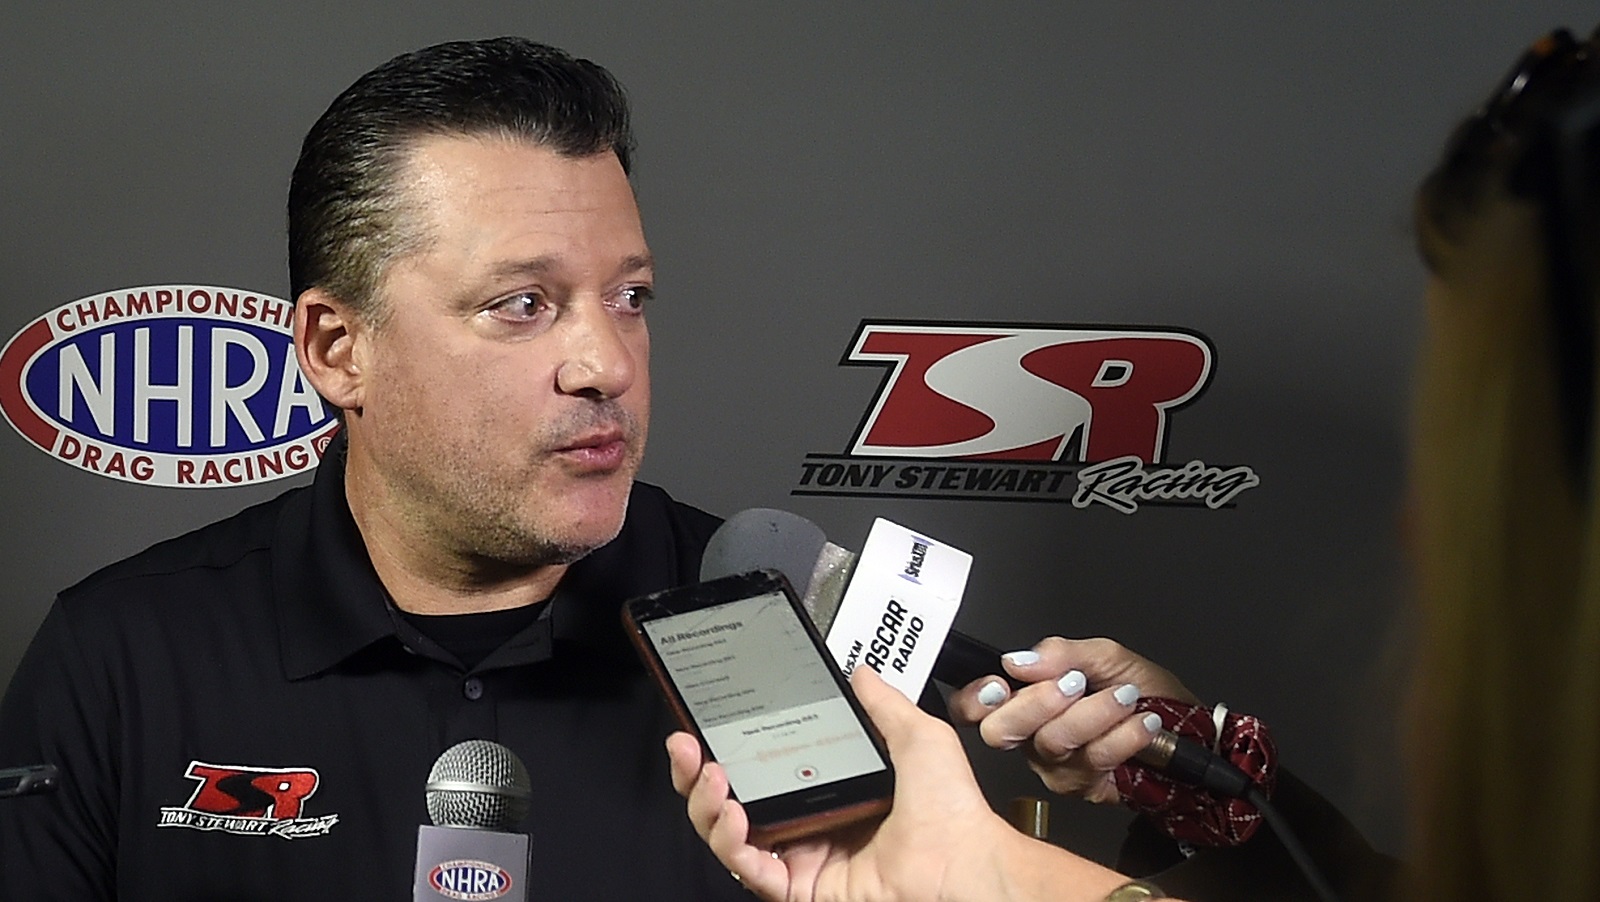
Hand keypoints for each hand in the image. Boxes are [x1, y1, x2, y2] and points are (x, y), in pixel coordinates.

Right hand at [666, 666, 1128, 901]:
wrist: (967, 865)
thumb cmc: (952, 810)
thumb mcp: (918, 738)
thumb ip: (882, 705)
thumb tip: (858, 670)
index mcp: (828, 788)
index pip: (763, 766)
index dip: (730, 746)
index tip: (707, 721)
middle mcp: (808, 824)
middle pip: (732, 801)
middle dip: (697, 775)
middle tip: (686, 744)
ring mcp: (802, 859)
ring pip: (730, 836)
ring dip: (707, 806)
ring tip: (710, 777)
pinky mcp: (801, 891)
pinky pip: (752, 871)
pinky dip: (734, 846)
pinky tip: (733, 815)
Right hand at [945, 637, 1197, 802]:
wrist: (1191, 728)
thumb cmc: (1146, 692)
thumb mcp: (1106, 656)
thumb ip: (1059, 653)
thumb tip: (1018, 660)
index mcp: (1028, 698)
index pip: (974, 706)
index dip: (975, 699)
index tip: (1000, 685)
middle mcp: (1033, 736)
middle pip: (1000, 731)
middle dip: (1036, 703)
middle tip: (1073, 684)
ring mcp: (1056, 765)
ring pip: (1052, 743)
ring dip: (1094, 714)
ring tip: (1126, 698)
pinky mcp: (1085, 787)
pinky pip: (1092, 761)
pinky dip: (1122, 736)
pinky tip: (1141, 724)